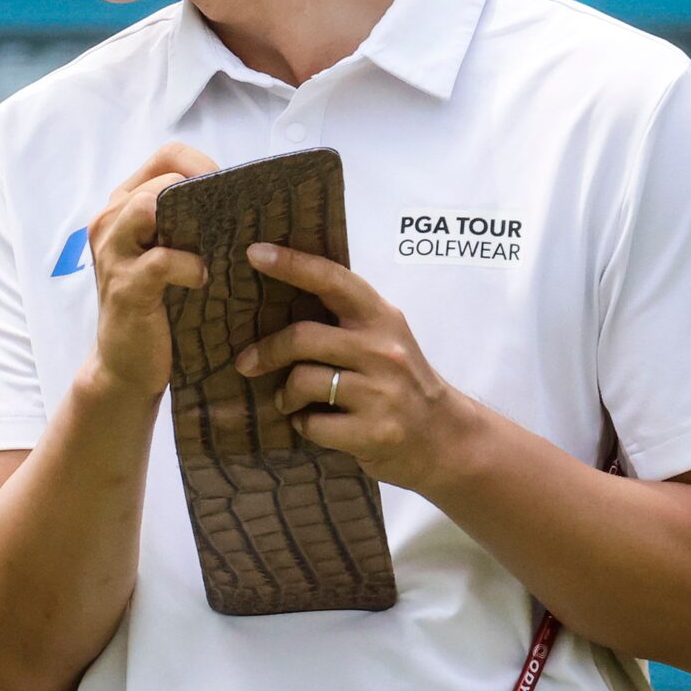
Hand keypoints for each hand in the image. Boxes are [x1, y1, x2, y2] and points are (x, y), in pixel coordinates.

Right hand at [79, 143, 215, 404]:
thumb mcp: (169, 254)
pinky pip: (163, 260)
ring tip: (212, 252)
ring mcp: (113, 253)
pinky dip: (191, 267)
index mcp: (123, 206)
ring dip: (195, 226)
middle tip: (232, 225)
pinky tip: (202, 280)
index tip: (231, 193)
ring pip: (148, 207)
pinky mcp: (125, 286)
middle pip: (162, 176)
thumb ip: (190, 222)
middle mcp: (110, 222)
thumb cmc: (159, 306)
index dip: (205, 165)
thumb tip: (250, 198)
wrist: (127, 365)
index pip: (167, 155)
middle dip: (207, 195)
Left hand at [233, 242, 484, 494]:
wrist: (444, 437)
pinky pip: (312, 424)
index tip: (254, 253)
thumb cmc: (399, 383)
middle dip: (266, 352)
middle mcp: (384, 350)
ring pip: (302, 382)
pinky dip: (303, 426)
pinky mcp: (374, 432)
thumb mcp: (382, 339)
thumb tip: (272, 305)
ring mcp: (381, 392)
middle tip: (246, 364)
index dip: (292, 264)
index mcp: (382, 319)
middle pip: (303, 338)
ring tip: (293, 402)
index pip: (333, 280)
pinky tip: (319, 425)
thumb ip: (342, 322)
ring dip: (286, 396)